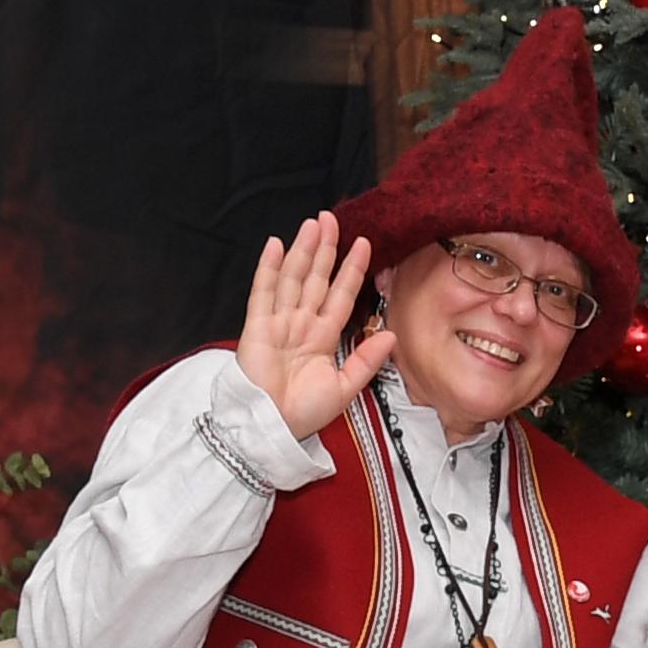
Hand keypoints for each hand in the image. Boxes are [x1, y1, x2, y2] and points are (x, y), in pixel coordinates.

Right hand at [237, 211, 397, 439]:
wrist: (271, 429)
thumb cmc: (303, 413)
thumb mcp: (344, 388)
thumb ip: (366, 361)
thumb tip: (390, 334)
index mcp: (323, 337)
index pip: (340, 295)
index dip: (352, 270)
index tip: (364, 245)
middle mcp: (301, 325)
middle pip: (315, 279)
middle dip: (325, 249)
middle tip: (332, 219)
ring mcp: (278, 323)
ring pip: (293, 278)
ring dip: (302, 250)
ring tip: (313, 224)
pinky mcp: (256, 327)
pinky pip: (263, 292)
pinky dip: (269, 269)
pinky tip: (276, 245)